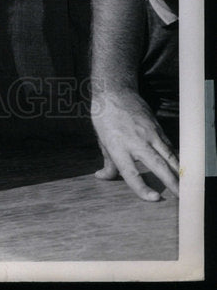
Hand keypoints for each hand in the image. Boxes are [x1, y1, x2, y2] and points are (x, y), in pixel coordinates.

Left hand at [92, 86, 178, 200]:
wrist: (114, 91)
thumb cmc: (105, 117)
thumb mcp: (102, 140)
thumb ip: (108, 162)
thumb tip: (103, 177)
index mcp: (118, 147)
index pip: (130, 173)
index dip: (142, 188)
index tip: (155, 198)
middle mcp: (135, 141)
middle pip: (157, 165)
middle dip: (171, 182)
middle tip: (181, 197)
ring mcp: (149, 133)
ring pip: (169, 155)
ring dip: (179, 172)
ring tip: (186, 187)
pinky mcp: (157, 128)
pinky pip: (169, 146)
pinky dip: (176, 159)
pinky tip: (181, 169)